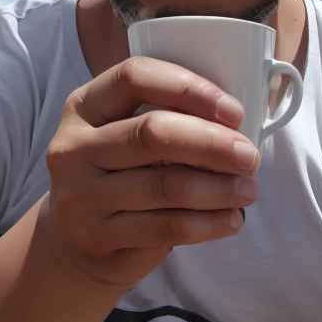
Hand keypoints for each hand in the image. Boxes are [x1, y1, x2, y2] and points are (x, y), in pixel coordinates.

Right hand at [41, 56, 260, 290]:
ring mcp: (80, 195)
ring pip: (164, 185)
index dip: (189, 88)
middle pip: (152, 133)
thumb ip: (165, 119)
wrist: (72, 243)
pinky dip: (207, 224)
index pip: (134, 77)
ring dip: (218, 188)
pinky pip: (165, 228)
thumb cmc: (118, 178)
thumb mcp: (124, 137)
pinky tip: (232, 220)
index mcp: (83, 107)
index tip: (233, 111)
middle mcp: (73, 147)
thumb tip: (237, 123)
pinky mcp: (96, 237)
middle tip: (250, 157)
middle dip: (212, 143)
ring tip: (249, 190)